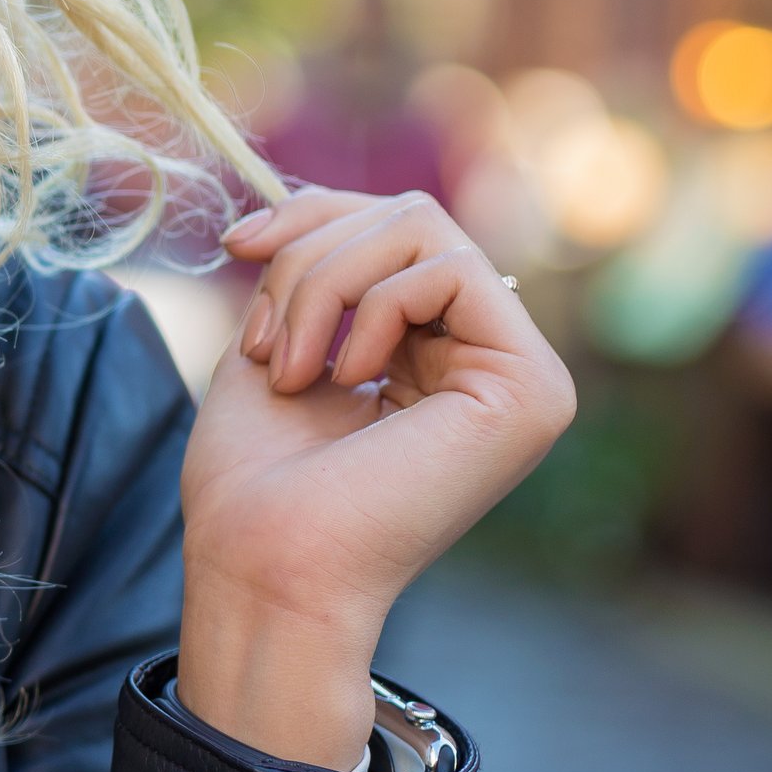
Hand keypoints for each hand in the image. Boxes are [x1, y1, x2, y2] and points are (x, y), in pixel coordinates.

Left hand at [177, 189, 576, 765]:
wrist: (263, 568)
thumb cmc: (254, 485)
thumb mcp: (276, 340)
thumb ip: (314, 269)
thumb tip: (313, 204)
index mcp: (434, 353)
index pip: (392, 227)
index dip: (311, 215)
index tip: (237, 245)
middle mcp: (488, 359)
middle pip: (407, 216)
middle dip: (310, 255)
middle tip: (265, 343)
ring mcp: (522, 375)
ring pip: (423, 228)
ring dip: (324, 284)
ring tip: (290, 368)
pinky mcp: (534, 387)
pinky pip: (450, 268)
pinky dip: (373, 307)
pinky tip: (345, 381)